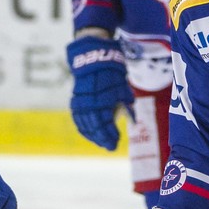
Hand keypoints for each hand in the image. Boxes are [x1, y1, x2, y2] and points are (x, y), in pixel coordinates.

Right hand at [67, 36, 132, 150]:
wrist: (94, 62)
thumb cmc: (112, 76)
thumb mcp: (123, 90)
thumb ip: (127, 106)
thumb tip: (133, 121)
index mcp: (104, 102)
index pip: (107, 125)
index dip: (111, 135)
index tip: (117, 142)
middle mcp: (90, 105)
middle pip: (95, 128)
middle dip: (103, 139)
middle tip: (110, 146)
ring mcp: (81, 104)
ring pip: (85, 126)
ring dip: (93, 136)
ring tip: (101, 142)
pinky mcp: (75, 102)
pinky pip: (78, 120)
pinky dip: (84, 129)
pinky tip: (89, 134)